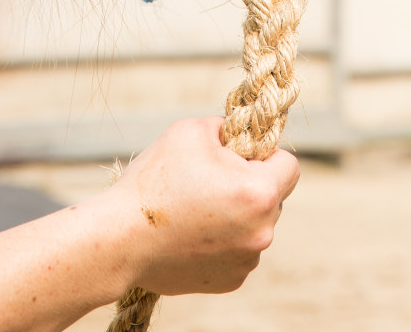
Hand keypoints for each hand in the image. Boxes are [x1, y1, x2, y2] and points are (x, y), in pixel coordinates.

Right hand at [101, 117, 299, 296]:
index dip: (266, 153)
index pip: (290, 165)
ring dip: (238, 213)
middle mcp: (261, 233)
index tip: (240, 154)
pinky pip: (239, 249)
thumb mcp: (194, 130)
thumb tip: (242, 135)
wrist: (120, 240)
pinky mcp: (230, 281)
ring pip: (256, 224)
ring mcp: (246, 262)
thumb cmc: (156, 180)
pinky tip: (192, 232)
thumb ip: (230, 128)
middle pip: (273, 196)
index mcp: (259, 194)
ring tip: (196, 207)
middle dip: (250, 183)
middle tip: (211, 179)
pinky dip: (224, 239)